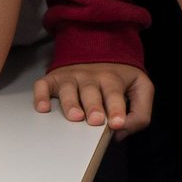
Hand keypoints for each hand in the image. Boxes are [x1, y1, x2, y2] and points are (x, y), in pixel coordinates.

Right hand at [33, 62, 153, 133]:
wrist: (97, 48)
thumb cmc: (119, 77)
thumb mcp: (140, 87)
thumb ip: (140, 112)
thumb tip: (121, 133)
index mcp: (112, 79)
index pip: (115, 94)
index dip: (117, 109)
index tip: (117, 123)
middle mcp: (90, 77)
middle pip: (91, 92)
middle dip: (93, 107)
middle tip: (96, 121)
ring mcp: (70, 77)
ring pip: (68, 89)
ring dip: (70, 103)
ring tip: (75, 117)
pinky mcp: (53, 79)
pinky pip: (44, 85)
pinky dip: (41, 95)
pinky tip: (43, 108)